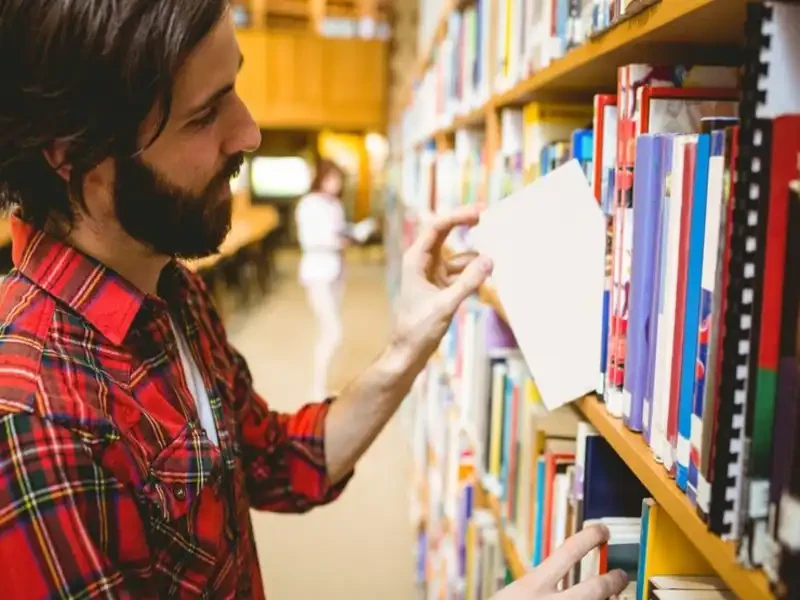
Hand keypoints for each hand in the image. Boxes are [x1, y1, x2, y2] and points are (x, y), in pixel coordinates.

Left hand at [391, 207, 492, 367]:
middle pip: (446, 234)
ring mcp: (433, 274)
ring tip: (498, 252)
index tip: (479, 212)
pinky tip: (490, 277)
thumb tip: (490, 260)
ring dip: (476, 256)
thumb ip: (468, 282)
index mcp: (416, 259)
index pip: (437, 227)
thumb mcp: (445, 304)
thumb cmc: (418, 329)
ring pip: (459, 257)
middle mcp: (423, 262)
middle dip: (467, 225)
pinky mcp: (442, 287)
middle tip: (490, 216)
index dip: (458, 216)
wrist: (409, 352)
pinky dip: (475, 274)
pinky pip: (462, 274)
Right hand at [491, 526, 628, 599]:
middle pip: (595, 588)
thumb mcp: (513, 594)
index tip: (603, 531)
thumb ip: (537, 585)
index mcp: (533, 585)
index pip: (569, 552)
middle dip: (613, 580)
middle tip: (621, 575)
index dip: (590, 537)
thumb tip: (559, 574)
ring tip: (614, 597)